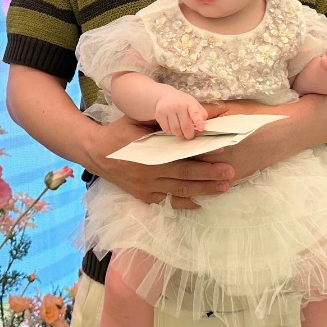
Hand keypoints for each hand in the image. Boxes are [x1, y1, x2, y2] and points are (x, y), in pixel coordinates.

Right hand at [97, 117, 234, 208]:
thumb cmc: (121, 132)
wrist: (96, 152)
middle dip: (210, 175)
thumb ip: (163, 127)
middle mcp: (149, 174)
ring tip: (223, 187)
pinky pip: (168, 202)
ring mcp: (147, 188)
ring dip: (203, 190)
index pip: (182, 156)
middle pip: (185, 176)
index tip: (221, 152)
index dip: (203, 155)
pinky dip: (185, 203)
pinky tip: (201, 203)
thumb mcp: (140, 123)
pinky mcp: (144, 196)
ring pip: (179, 192)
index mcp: (149, 154)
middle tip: (230, 173)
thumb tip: (190, 122)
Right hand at [154, 89, 206, 138]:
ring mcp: (168, 110)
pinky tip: (172, 125)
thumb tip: (203, 125)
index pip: (195, 113)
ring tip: (180, 129)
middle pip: (185, 126)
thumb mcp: (193, 103)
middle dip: (189, 134)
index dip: (199, 122)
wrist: (165, 96)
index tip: (201, 129)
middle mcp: (178, 105)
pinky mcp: (159, 114)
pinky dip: (170, 131)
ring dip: (179, 133)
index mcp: (189, 103)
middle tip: (190, 136)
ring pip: (175, 130)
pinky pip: (167, 130)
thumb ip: (201, 113)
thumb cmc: (182, 102)